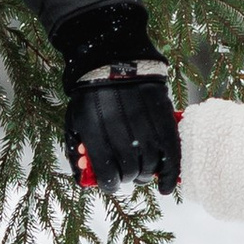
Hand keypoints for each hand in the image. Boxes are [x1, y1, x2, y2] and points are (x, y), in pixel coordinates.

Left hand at [68, 71, 179, 196]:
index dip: (110, 185)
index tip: (112, 184)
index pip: (107, 173)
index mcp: (95, 130)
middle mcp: (121, 128)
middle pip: (131, 170)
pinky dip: (169, 171)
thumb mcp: (73, 120)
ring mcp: (144, 121)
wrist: (110, 58)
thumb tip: (82, 179)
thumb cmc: (89, 93)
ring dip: (147, 175)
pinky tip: (165, 184)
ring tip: (143, 173)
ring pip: (151, 163)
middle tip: (128, 175)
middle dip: (129, 178)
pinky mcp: (162, 115)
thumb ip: (76, 151)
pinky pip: (170, 150)